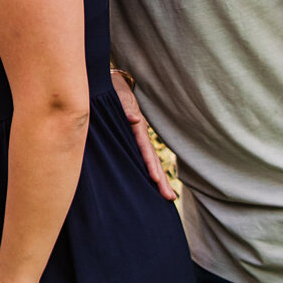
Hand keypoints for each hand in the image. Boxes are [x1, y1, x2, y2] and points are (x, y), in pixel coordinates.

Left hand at [112, 70, 176, 202]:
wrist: (112, 83)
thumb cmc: (114, 90)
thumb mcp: (120, 96)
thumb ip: (126, 108)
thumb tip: (135, 119)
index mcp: (138, 128)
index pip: (146, 151)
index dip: (151, 166)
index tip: (157, 181)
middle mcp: (140, 136)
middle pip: (153, 161)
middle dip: (162, 180)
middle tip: (170, 198)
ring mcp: (136, 139)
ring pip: (149, 162)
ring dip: (158, 179)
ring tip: (168, 197)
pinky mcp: (130, 141)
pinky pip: (139, 159)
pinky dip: (147, 172)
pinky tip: (151, 185)